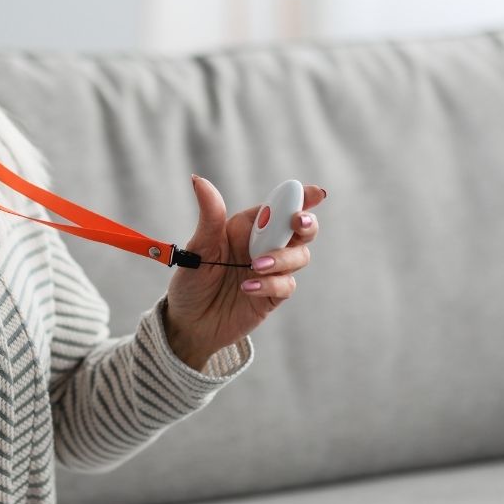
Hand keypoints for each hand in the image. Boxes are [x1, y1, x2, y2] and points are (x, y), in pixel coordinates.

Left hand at [164, 174, 325, 369]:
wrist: (188, 324)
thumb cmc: (191, 281)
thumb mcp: (198, 247)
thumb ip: (209, 215)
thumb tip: (198, 180)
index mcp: (247, 226)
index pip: (278, 206)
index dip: (300, 197)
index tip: (315, 193)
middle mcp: (263, 245)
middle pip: (300, 228)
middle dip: (306, 223)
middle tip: (298, 222)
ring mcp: (272, 270)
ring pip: (299, 256)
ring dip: (283, 257)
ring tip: (256, 265)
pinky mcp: (273, 294)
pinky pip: (286, 284)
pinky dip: (271, 283)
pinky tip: (247, 287)